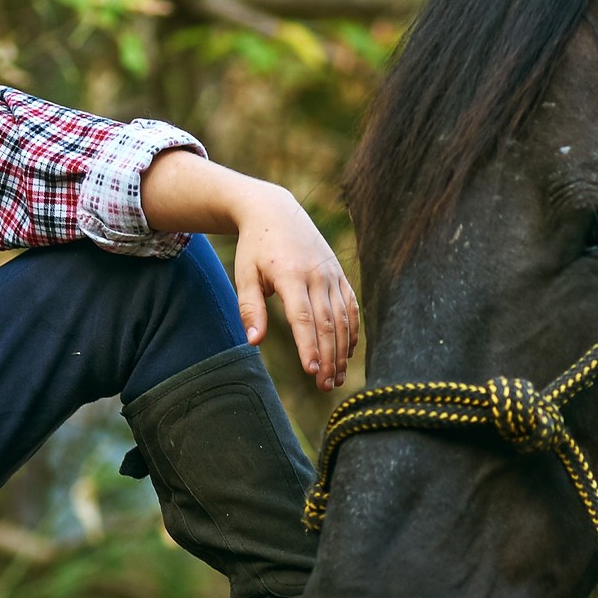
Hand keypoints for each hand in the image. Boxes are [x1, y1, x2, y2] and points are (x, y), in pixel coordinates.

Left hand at [231, 182, 358, 389]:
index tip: (311, 372)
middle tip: (326, 386)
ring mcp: (331, 274)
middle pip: (327, 324)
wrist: (275, 211)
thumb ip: (250, 308)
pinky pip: (351, 305)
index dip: (309, 346)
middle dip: (329, 357)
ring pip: (343, 318)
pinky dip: (352, 330)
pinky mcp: (339, 274)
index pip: (304, 318)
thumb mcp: (245, 275)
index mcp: (291, 275)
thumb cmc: (255, 247)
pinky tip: (348, 352)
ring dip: (342, 350)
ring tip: (337, 378)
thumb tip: (253, 341)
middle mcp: (317, 275)